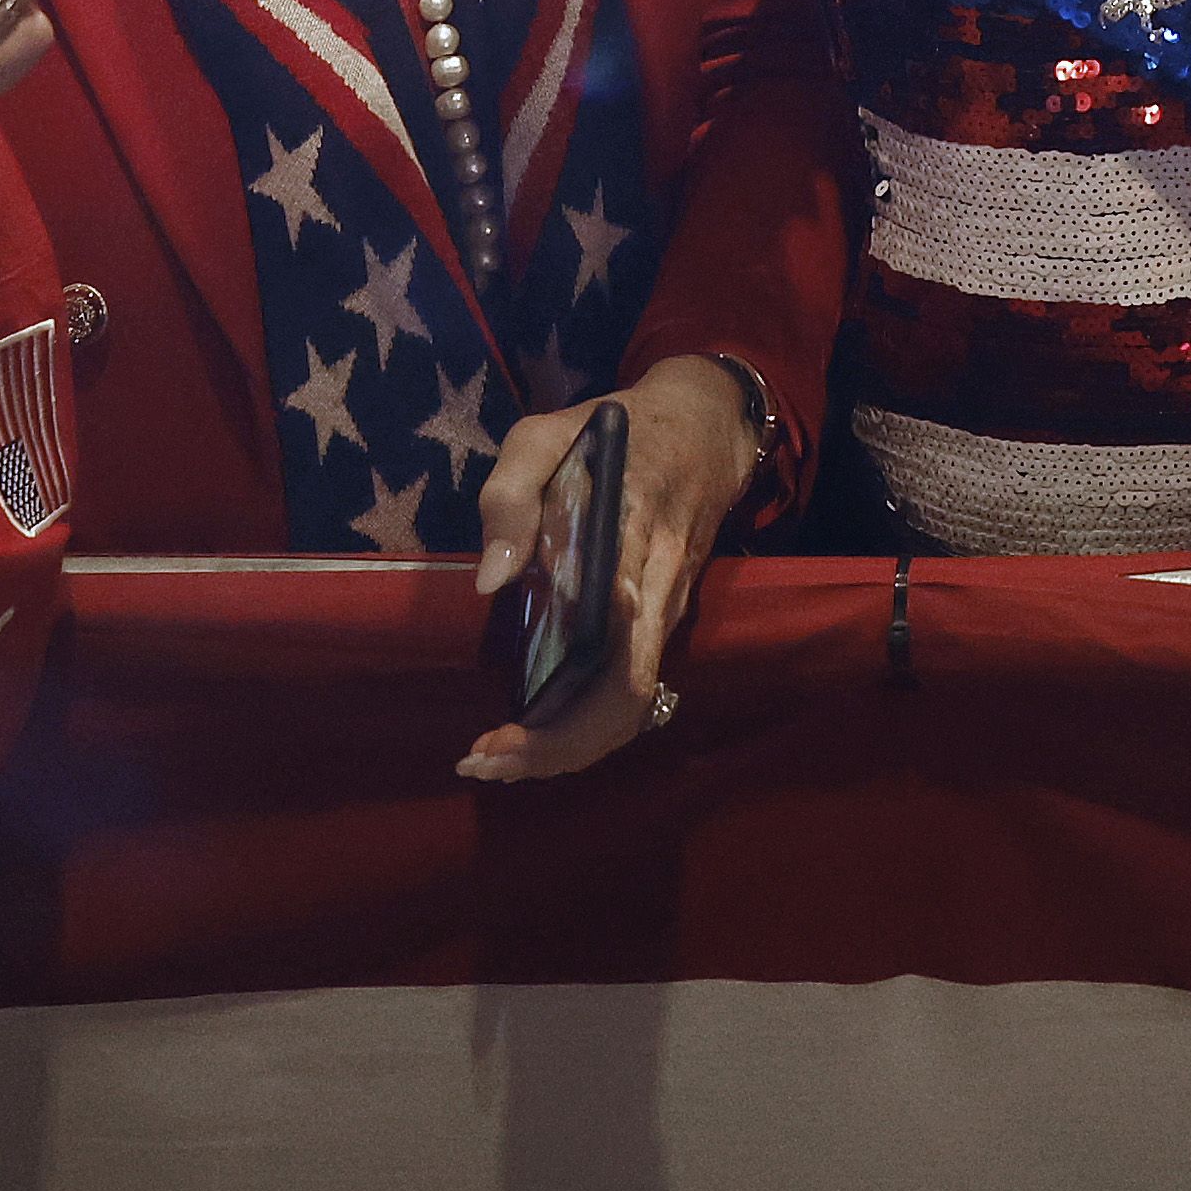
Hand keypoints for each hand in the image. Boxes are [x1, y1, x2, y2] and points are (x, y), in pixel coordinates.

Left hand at [458, 355, 764, 784]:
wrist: (707, 427)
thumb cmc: (620, 430)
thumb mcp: (548, 431)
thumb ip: (511, 492)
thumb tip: (491, 581)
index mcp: (634, 544)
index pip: (618, 651)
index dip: (566, 711)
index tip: (499, 735)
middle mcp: (658, 595)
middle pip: (625, 702)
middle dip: (556, 750)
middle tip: (484, 763)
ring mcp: (666, 614)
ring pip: (631, 707)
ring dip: (566, 747)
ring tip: (497, 758)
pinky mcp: (660, 622)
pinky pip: (628, 689)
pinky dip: (582, 722)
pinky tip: (531, 730)